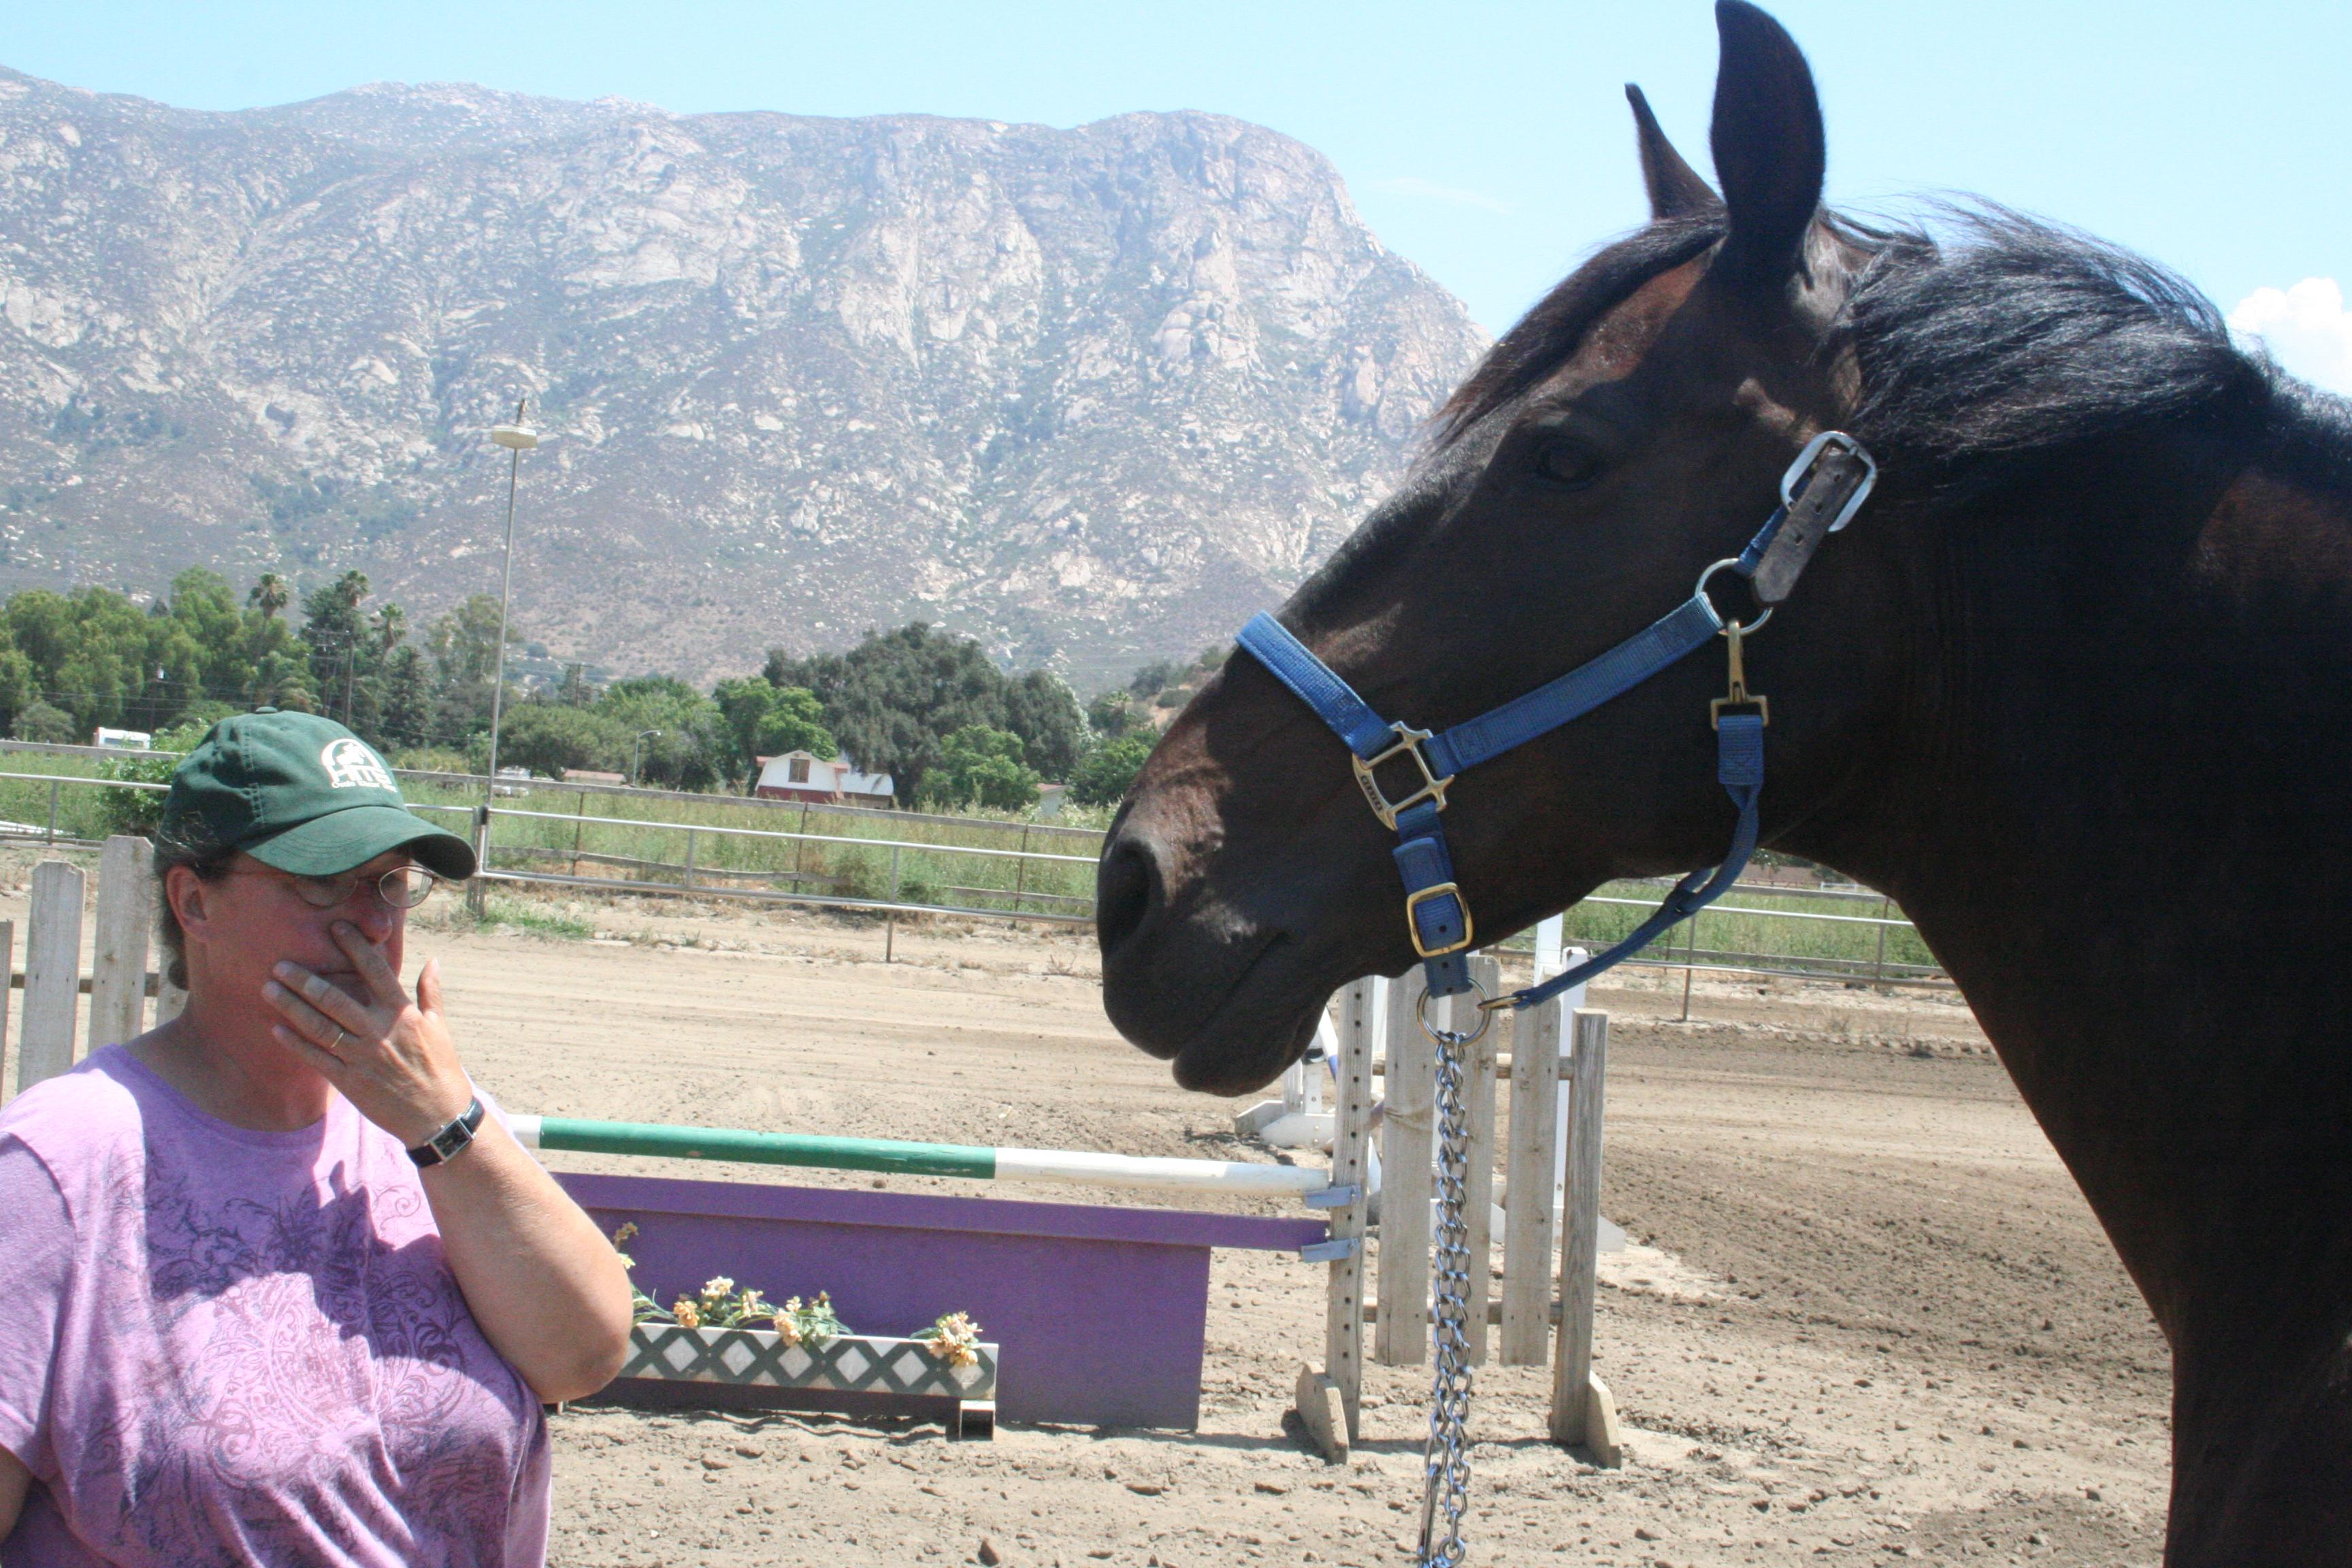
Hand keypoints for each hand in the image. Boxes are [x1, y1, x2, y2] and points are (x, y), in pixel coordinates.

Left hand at [263, 923, 473, 1148]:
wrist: (438, 1117)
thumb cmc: (441, 1069)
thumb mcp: (440, 1027)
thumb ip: (431, 992)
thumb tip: (433, 961)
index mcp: (402, 1013)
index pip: (375, 971)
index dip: (354, 947)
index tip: (335, 928)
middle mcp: (379, 1031)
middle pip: (335, 998)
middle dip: (304, 979)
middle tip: (280, 965)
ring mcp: (362, 1057)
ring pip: (320, 1026)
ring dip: (292, 1007)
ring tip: (269, 989)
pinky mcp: (350, 1081)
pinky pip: (316, 1058)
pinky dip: (295, 1043)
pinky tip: (277, 1029)